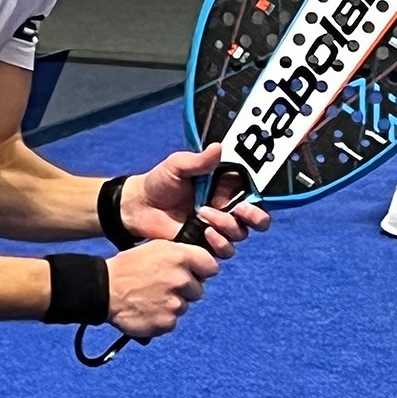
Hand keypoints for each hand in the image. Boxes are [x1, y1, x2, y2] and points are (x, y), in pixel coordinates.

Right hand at [105, 240, 219, 336]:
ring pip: (184, 306)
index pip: (211, 267)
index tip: (194, 273)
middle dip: (186, 290)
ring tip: (152, 298)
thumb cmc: (129, 267)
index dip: (202, 270)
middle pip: (198, 290)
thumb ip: (182, 253)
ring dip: (172, 304)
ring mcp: (175, 303)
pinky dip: (162, 318)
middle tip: (164, 287)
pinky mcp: (167, 323)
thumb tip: (200, 263)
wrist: (104, 290)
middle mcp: (181, 280)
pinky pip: (172, 321)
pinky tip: (148, 310)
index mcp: (180, 257)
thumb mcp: (157, 247)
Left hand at [119, 144, 270, 252]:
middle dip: (255, 217)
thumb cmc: (160, 182)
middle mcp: (227, 208)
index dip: (257, 196)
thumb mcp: (178, 165)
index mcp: (226, 187)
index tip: (247, 196)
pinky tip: (204, 233)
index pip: (254, 193)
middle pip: (257, 219)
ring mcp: (218, 228)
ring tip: (204, 215)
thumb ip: (199, 160)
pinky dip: (219, 243)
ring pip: (241, 234)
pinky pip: (225, 250)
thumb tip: (219, 147)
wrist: (139, 206)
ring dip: (227, 226)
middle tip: (240, 211)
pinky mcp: (207, 245)